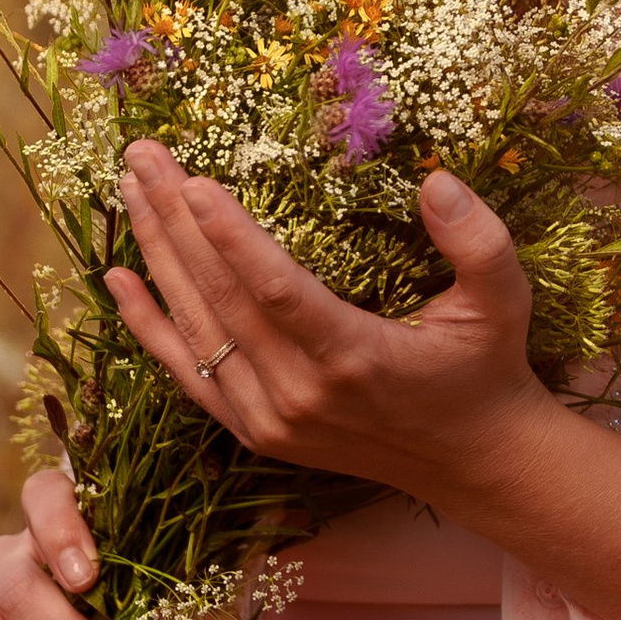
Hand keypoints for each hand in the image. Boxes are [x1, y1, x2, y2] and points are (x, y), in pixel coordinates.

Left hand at [107, 142, 550, 514]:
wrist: (474, 462)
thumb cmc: (486, 368)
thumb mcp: (503, 301)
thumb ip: (479, 241)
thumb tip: (436, 181)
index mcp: (354, 358)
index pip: (275, 291)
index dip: (229, 237)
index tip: (191, 182)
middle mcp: (300, 394)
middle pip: (220, 298)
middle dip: (175, 221)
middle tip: (143, 157)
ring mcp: (270, 419)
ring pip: (195, 329)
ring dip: (156, 255)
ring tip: (130, 188)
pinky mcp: (255, 432)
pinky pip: (187, 374)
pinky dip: (148, 325)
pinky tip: (117, 276)